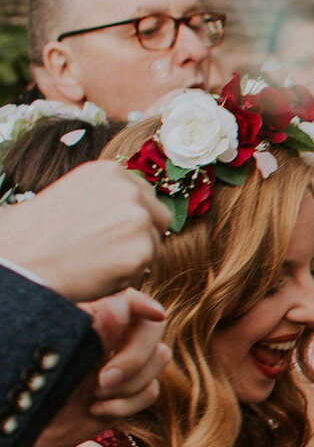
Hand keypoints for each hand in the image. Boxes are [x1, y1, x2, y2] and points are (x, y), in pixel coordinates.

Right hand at [0, 163, 169, 300]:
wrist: (21, 260)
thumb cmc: (32, 233)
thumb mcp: (67, 193)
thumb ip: (102, 195)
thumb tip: (126, 207)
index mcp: (109, 172)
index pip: (143, 194)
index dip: (132, 215)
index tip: (115, 228)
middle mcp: (128, 190)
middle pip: (158, 216)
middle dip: (142, 234)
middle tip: (112, 249)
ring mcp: (138, 219)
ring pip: (155, 244)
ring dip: (134, 256)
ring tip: (96, 260)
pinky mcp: (142, 250)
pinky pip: (147, 267)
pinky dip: (128, 275)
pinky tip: (99, 272)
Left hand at [32, 291, 169, 446]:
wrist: (31, 425)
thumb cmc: (38, 382)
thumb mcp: (63, 351)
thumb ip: (94, 328)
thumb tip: (122, 305)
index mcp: (94, 315)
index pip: (130, 300)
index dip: (146, 304)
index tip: (154, 315)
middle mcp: (115, 335)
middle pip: (153, 329)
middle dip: (134, 358)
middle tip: (104, 379)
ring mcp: (127, 362)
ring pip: (159, 358)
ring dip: (129, 383)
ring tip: (95, 394)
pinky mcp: (133, 390)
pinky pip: (151, 390)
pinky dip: (126, 404)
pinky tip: (96, 409)